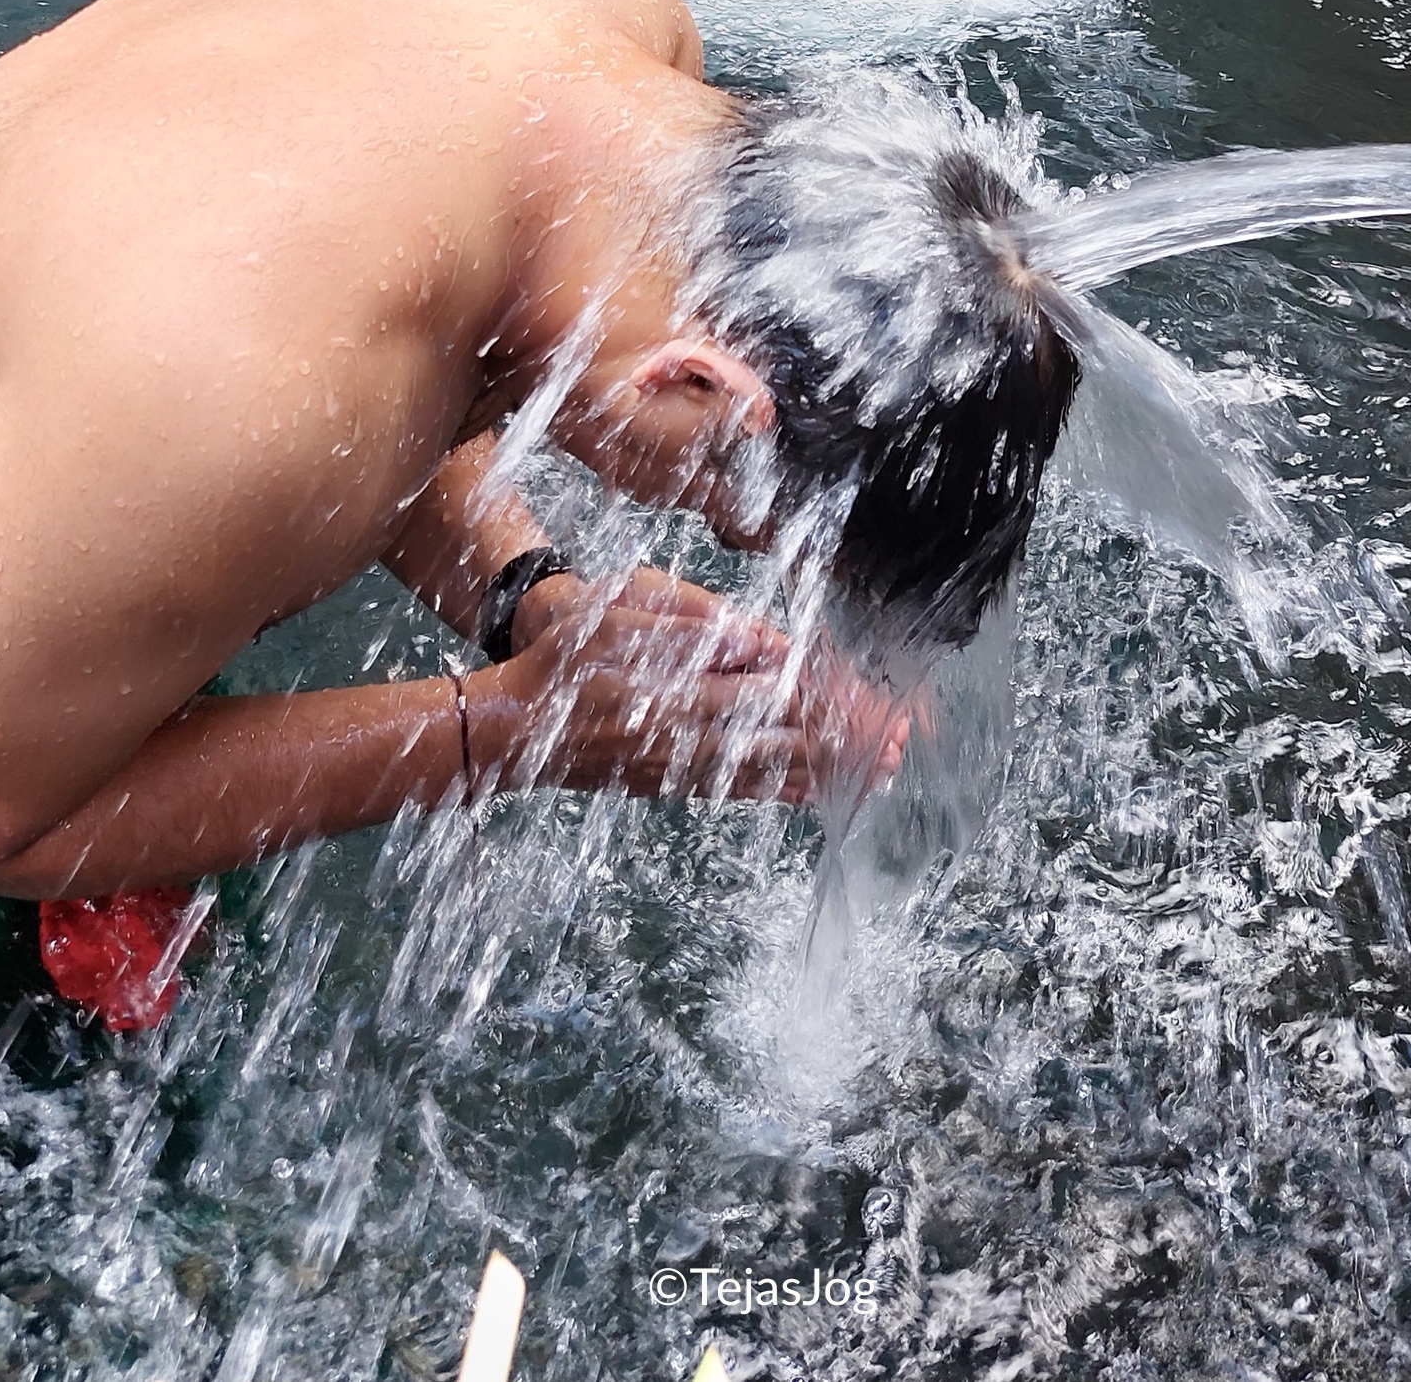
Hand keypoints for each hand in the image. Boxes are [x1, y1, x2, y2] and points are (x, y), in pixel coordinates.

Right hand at [472, 576, 910, 806]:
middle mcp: (686, 740)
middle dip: (847, 743)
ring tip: (883, 771)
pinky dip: (785, 792)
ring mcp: (680, 771)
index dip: (828, 699)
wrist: (508, 731)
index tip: (873, 698)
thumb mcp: (612, 618)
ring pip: (771, 774)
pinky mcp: (672, 786)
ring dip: (830, 773)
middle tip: (902, 740)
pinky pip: (740, 793)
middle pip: (784, 740)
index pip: (772, 695)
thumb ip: (687, 628)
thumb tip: (758, 639)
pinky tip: (820, 792)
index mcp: (677, 692)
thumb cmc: (557, 661)